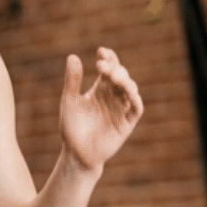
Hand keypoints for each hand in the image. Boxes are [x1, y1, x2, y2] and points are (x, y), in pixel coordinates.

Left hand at [59, 47, 143, 174]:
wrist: (76, 155)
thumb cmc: (72, 129)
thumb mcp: (70, 102)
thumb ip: (72, 81)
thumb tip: (72, 56)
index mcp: (101, 90)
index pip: (110, 69)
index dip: (108, 58)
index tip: (100, 51)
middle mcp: (113, 97)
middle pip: (121, 76)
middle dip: (114, 69)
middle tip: (102, 66)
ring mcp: (121, 109)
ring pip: (130, 90)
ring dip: (124, 81)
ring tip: (113, 76)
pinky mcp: (127, 124)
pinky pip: (136, 108)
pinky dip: (134, 99)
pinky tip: (128, 92)